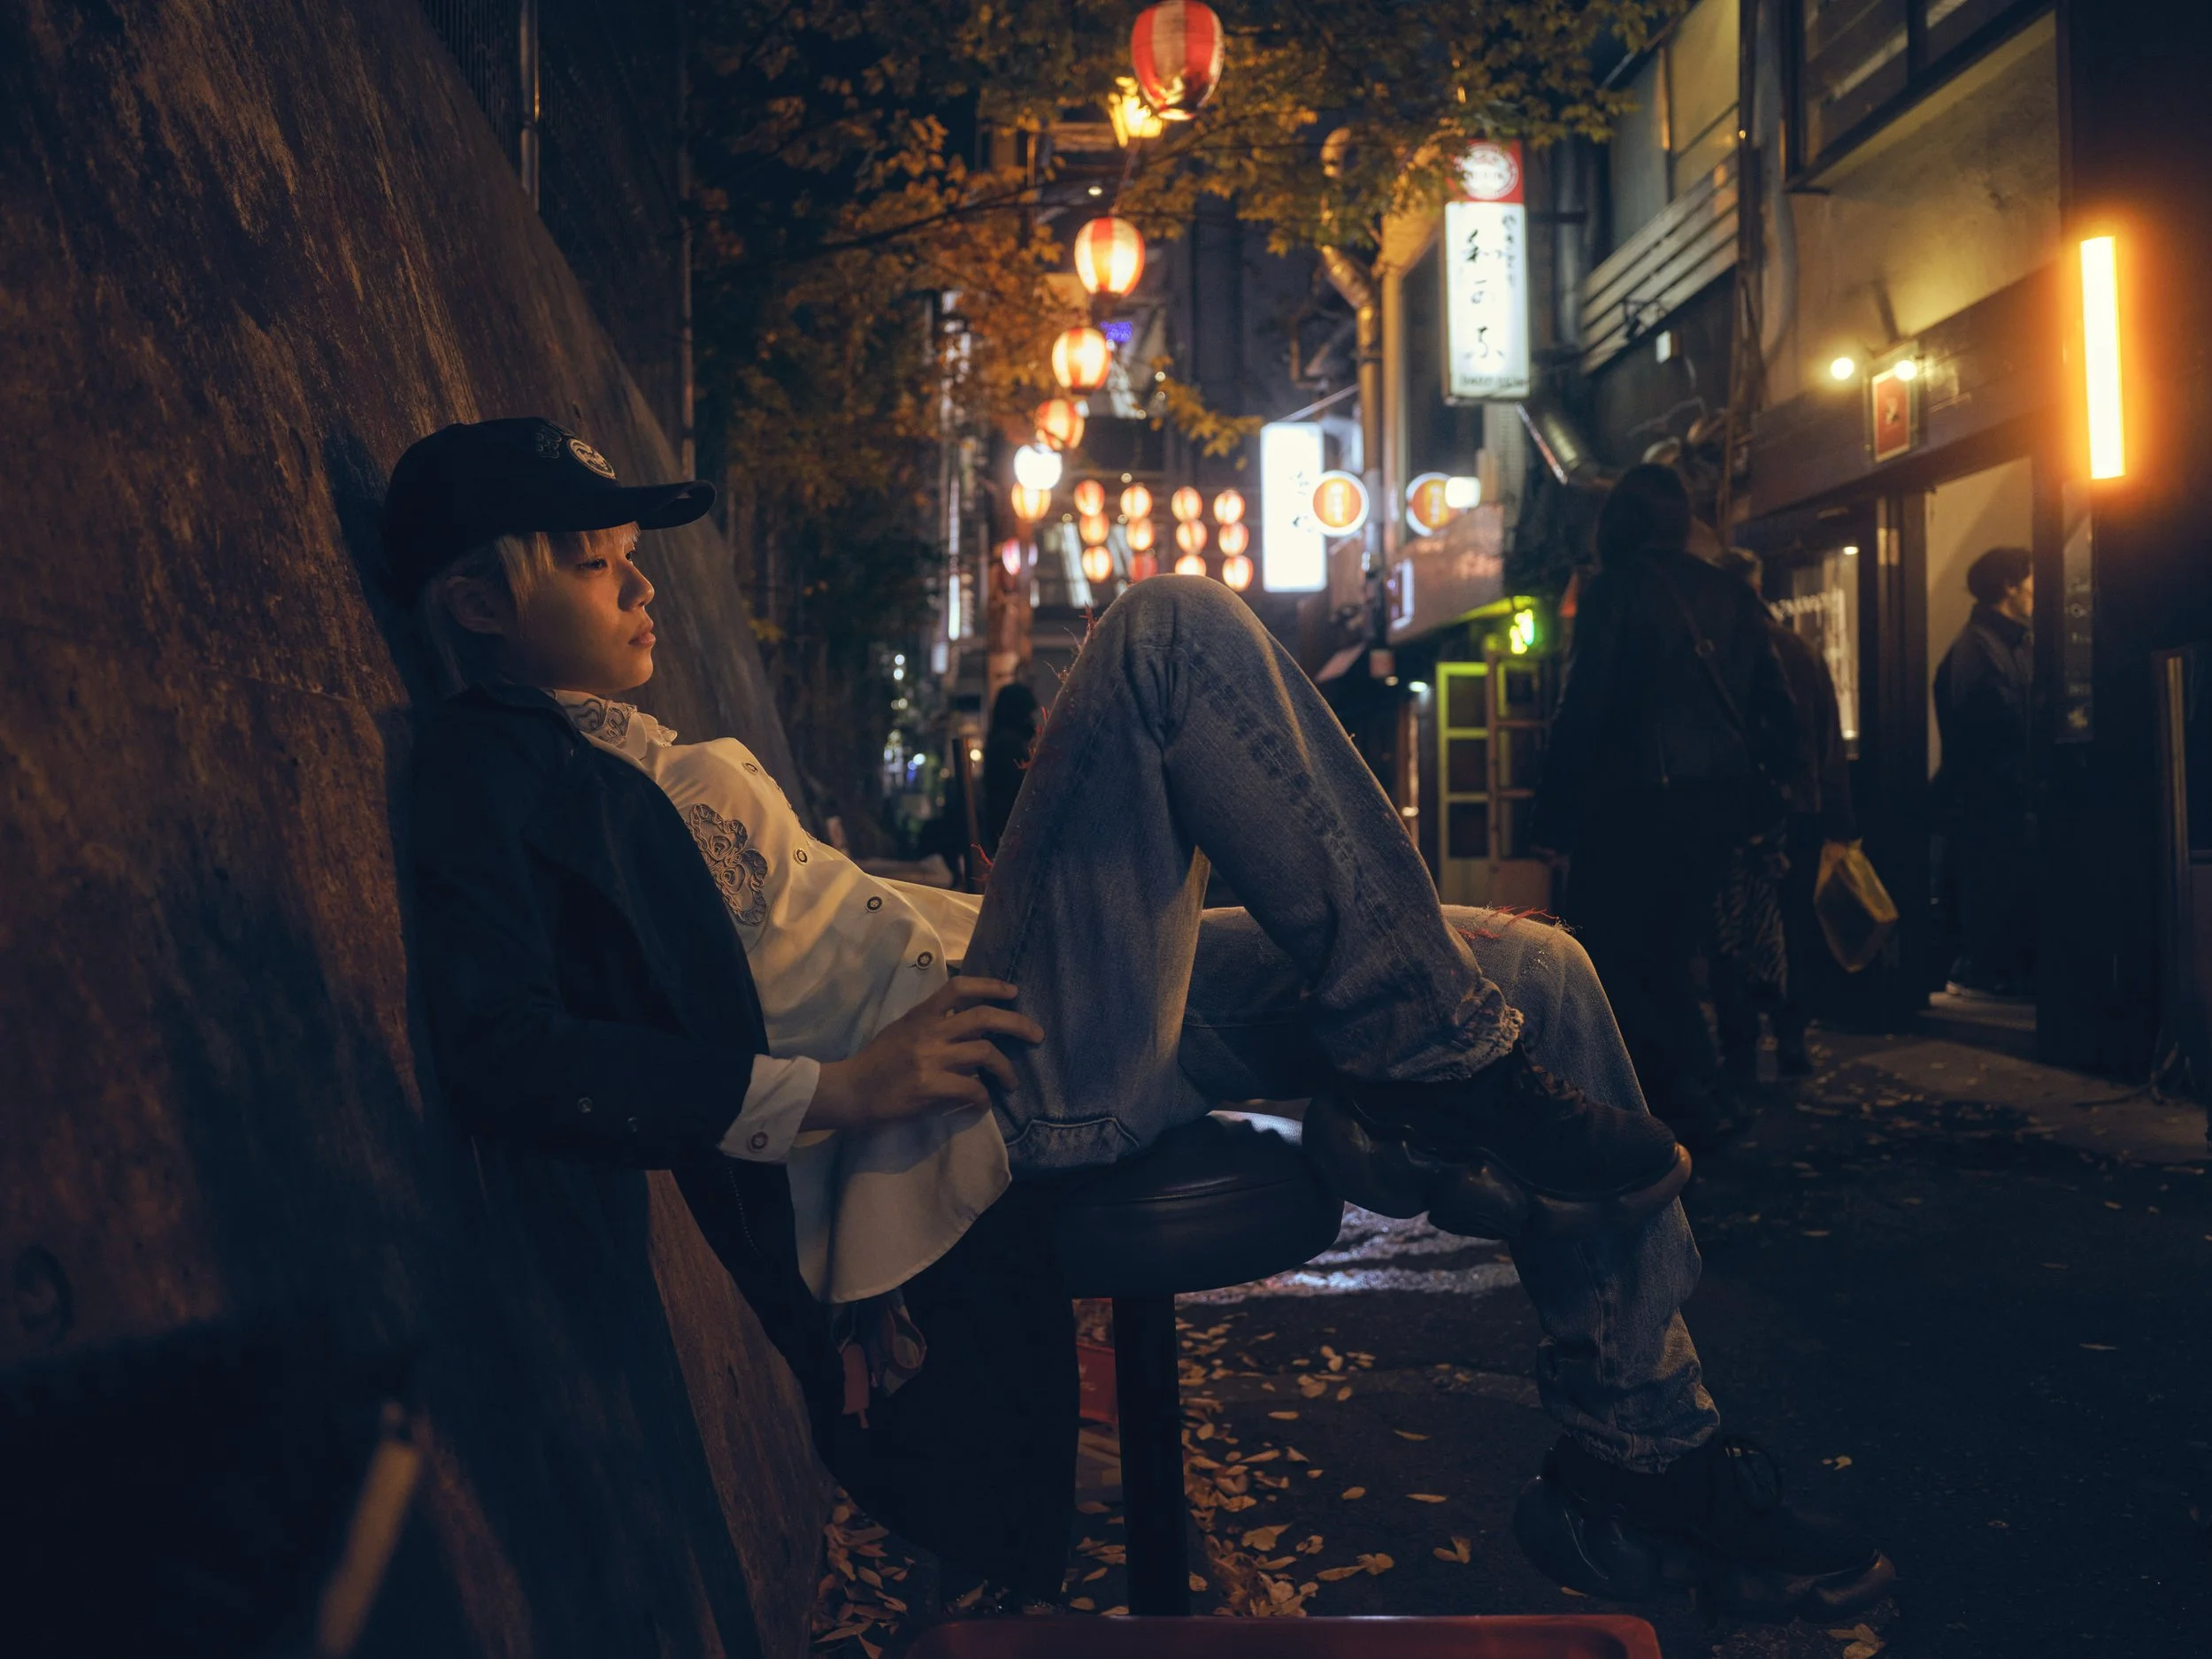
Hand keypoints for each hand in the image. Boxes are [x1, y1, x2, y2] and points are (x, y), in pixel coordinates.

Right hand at [804, 978, 1043, 1133]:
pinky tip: (982, 1105)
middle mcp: (929, 1031)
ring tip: (1012, 1083)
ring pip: (985, 1053)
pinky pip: (972, 1089)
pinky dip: (983, 1098)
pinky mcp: (929, 1087)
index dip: (991, 986)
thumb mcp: (902, 1033)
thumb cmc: (875, 1065)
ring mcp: (929, 1058)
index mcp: (921, 1015)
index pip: (960, 987)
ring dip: (1006, 1069)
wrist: (848, 1091)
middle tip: (1037, 1035)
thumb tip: (972, 1035)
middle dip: (1017, 1023)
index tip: (1013, 992)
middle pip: (985, 1017)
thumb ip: (933, 1028)